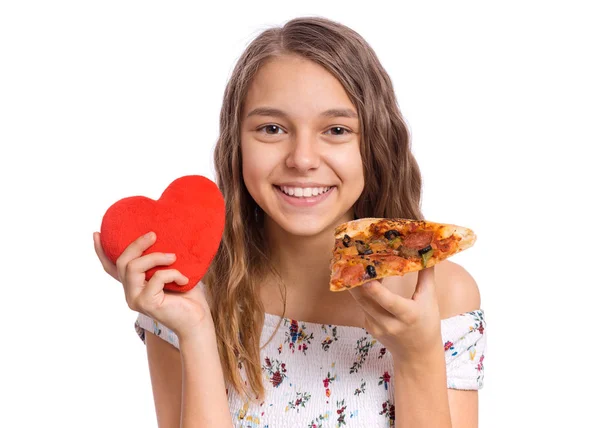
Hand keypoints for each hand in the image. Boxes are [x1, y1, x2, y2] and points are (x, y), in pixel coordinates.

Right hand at [93, 231, 212, 340]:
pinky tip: (184, 280)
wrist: (197, 320)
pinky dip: (172, 273)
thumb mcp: (171, 274)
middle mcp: (130, 292)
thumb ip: (160, 262)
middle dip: (136, 245)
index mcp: (134, 285)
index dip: (101, 252)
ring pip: (133, 267)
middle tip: (153, 235)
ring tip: (173, 257)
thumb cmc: (187, 297)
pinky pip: (156, 278)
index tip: (96, 234)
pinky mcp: (145, 303)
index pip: (111, 269)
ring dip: (155, 257)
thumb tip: (162, 238)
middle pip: (122, 262)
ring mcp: (135, 299)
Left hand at [348, 267, 441, 362]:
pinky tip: (360, 277)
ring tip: (352, 263)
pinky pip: (362, 305)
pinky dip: (361, 291)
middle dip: (357, 281)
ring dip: (355, 283)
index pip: (389, 303)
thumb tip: (426, 252)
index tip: (367, 279)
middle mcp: (389, 323)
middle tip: (352, 259)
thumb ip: (426, 276)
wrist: (416, 355)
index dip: (377, 291)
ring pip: (361, 301)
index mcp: (407, 316)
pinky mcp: (368, 326)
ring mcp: (376, 327)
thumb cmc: (427, 324)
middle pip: (367, 300)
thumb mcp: (430, 300)